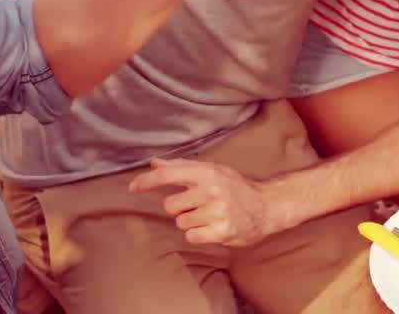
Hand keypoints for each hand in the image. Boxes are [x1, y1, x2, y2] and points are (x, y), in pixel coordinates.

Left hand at [130, 159, 281, 246]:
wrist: (266, 206)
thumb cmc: (235, 187)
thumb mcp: (212, 171)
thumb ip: (181, 167)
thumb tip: (154, 162)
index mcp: (207, 172)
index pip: (168, 174)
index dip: (147, 181)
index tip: (132, 187)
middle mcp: (211, 190)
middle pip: (170, 205)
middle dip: (179, 208)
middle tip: (198, 205)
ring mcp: (217, 211)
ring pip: (181, 222)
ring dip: (191, 222)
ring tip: (209, 215)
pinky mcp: (222, 231)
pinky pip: (192, 236)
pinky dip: (198, 234)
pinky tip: (213, 227)